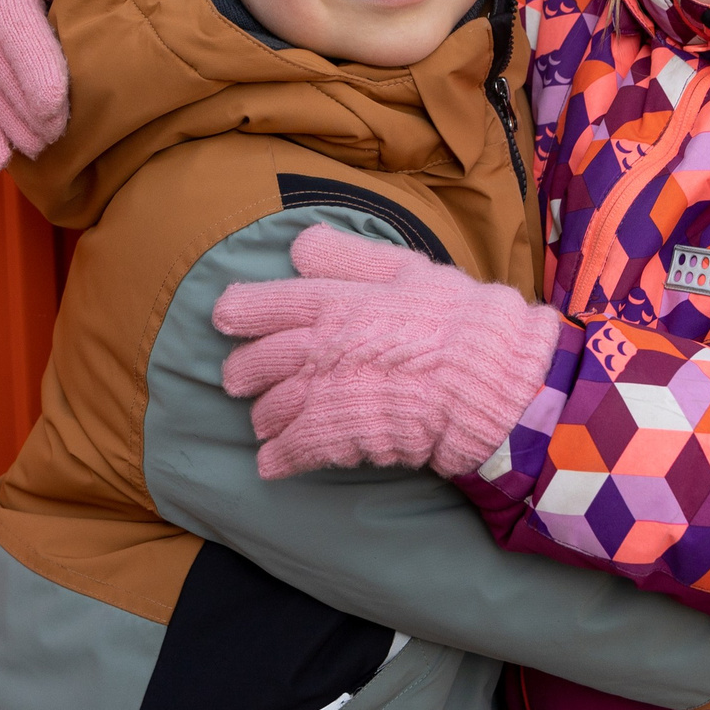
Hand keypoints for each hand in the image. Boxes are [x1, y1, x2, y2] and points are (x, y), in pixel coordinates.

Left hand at [215, 225, 563, 479]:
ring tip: (263, 420)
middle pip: (260, 360)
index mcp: (334, 301)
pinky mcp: (339, 436)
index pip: (270, 303)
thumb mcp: (407, 268)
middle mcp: (318, 347)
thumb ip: (349, 256)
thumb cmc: (456, 318)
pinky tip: (272, 464)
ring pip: (272, 407)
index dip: (241, 309)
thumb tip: (300, 245)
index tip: (223, 316)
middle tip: (235, 377)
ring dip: (263, 415)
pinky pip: (294, 450)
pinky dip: (278, 459)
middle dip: (243, 370)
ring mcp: (325, 394)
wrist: (486, 379)